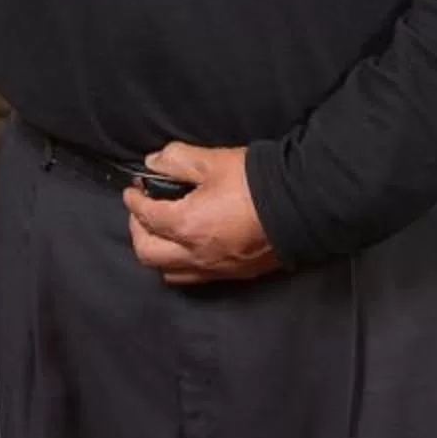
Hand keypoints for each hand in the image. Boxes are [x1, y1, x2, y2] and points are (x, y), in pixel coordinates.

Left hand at [125, 142, 279, 285]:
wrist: (303, 206)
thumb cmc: (256, 182)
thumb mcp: (214, 161)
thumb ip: (178, 160)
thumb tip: (154, 163)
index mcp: (186, 225)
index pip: (145, 217)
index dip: (134, 201)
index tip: (133, 191)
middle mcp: (195, 254)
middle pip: (147, 253)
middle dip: (137, 231)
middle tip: (143, 212)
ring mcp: (214, 268)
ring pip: (168, 272)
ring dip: (157, 253)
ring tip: (162, 233)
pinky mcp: (233, 275)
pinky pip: (194, 277)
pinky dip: (180, 264)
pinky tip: (188, 248)